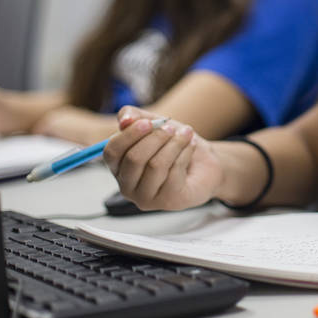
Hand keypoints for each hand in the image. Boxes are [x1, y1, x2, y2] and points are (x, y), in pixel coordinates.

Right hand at [103, 106, 223, 211]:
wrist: (205, 162)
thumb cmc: (174, 144)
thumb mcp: (154, 123)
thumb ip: (134, 116)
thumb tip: (124, 120)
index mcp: (119, 167)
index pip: (112, 152)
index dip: (129, 134)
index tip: (148, 122)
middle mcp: (127, 186)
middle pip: (134, 158)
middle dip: (156, 138)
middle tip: (171, 128)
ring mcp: (146, 198)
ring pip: (156, 165)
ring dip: (174, 144)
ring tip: (186, 135)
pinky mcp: (168, 201)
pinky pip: (174, 173)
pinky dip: (185, 153)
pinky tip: (191, 148)